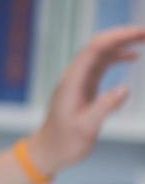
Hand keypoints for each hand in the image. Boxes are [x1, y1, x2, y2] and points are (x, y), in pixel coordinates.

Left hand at [28, 26, 144, 173]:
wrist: (48, 151)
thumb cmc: (64, 143)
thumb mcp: (85, 129)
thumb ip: (103, 108)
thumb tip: (124, 89)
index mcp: (72, 82)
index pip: (94, 50)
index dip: (117, 37)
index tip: (140, 32)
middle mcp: (74, 77)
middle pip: (97, 46)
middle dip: (121, 35)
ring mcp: (78, 81)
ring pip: (100, 54)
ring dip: (121, 43)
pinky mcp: (84, 87)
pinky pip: (100, 65)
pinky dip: (116, 57)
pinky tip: (133, 56)